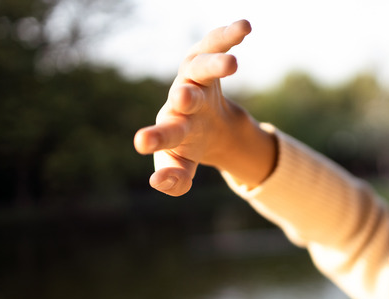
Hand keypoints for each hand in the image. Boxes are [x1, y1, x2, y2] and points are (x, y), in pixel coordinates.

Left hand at [134, 20, 275, 195]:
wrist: (206, 120)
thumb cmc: (189, 143)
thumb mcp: (183, 165)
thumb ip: (175, 180)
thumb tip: (159, 182)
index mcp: (174, 128)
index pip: (165, 135)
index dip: (157, 140)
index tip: (143, 143)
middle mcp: (181, 100)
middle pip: (184, 97)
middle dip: (185, 98)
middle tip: (182, 97)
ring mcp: (194, 78)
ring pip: (202, 67)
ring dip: (215, 64)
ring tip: (232, 64)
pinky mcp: (207, 58)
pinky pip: (217, 43)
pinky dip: (229, 34)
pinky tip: (245, 26)